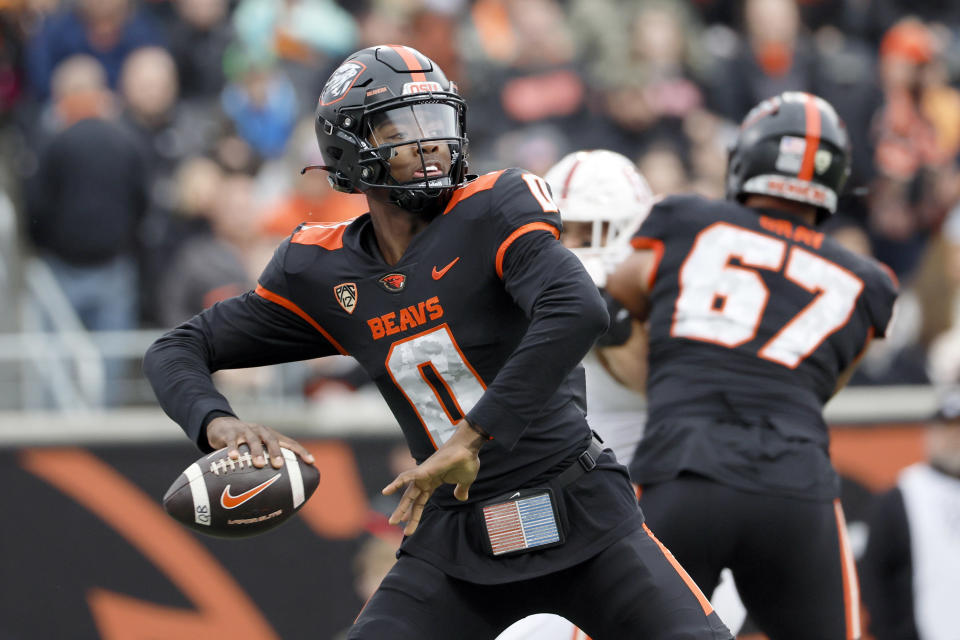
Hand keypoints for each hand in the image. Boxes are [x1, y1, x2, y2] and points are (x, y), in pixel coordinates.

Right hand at [206, 416, 314, 468]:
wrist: (222, 425)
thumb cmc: (245, 443)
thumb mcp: (258, 449)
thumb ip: (267, 464)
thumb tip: (278, 491)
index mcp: (272, 436)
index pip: (289, 442)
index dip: (301, 451)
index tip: (311, 462)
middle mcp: (261, 431)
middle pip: (272, 440)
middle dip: (276, 452)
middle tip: (279, 465)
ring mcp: (245, 431)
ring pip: (253, 440)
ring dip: (257, 452)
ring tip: (259, 464)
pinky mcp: (230, 433)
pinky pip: (231, 441)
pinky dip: (233, 449)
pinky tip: (233, 458)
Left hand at [382, 420, 484, 534]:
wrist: (468, 450)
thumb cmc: (466, 462)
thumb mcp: (464, 482)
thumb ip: (460, 490)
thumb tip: (461, 498)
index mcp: (433, 483)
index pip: (421, 502)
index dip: (414, 514)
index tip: (407, 526)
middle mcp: (425, 479)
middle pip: (412, 500)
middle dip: (404, 513)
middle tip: (395, 525)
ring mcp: (423, 475)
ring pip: (408, 494)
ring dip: (401, 508)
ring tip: (393, 522)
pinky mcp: (423, 470)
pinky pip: (405, 477)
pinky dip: (395, 484)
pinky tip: (386, 491)